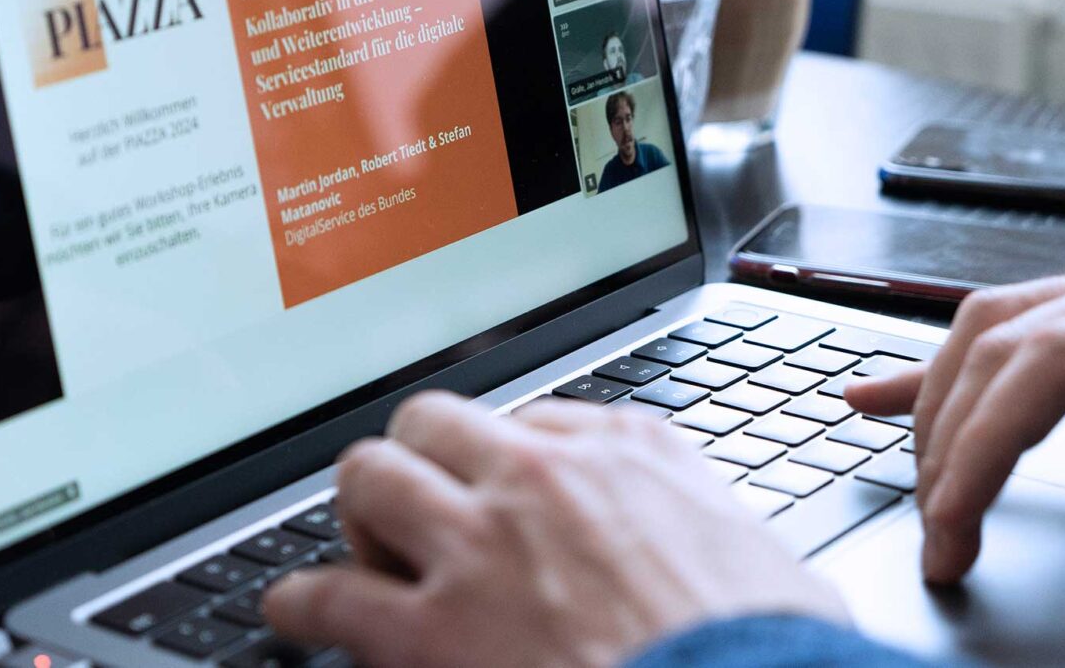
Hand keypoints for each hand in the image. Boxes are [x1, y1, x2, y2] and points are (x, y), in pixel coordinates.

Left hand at [264, 391, 845, 667]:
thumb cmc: (769, 652)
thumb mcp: (762, 556)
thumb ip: (703, 519)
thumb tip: (703, 537)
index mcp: (625, 454)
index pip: (533, 420)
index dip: (508, 461)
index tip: (501, 484)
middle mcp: (540, 480)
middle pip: (435, 422)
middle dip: (420, 459)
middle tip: (421, 504)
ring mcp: (479, 548)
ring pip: (371, 476)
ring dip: (362, 510)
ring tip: (366, 544)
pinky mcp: (431, 631)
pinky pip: (330, 595)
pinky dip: (303, 602)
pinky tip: (296, 612)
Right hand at [846, 270, 1064, 584]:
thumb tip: (1051, 524)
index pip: (1039, 362)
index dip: (980, 442)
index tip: (948, 524)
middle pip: (995, 351)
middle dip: (949, 451)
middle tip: (937, 538)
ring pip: (982, 332)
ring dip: (932, 411)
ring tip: (914, 484)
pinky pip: (997, 333)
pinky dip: (938, 374)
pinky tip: (877, 398)